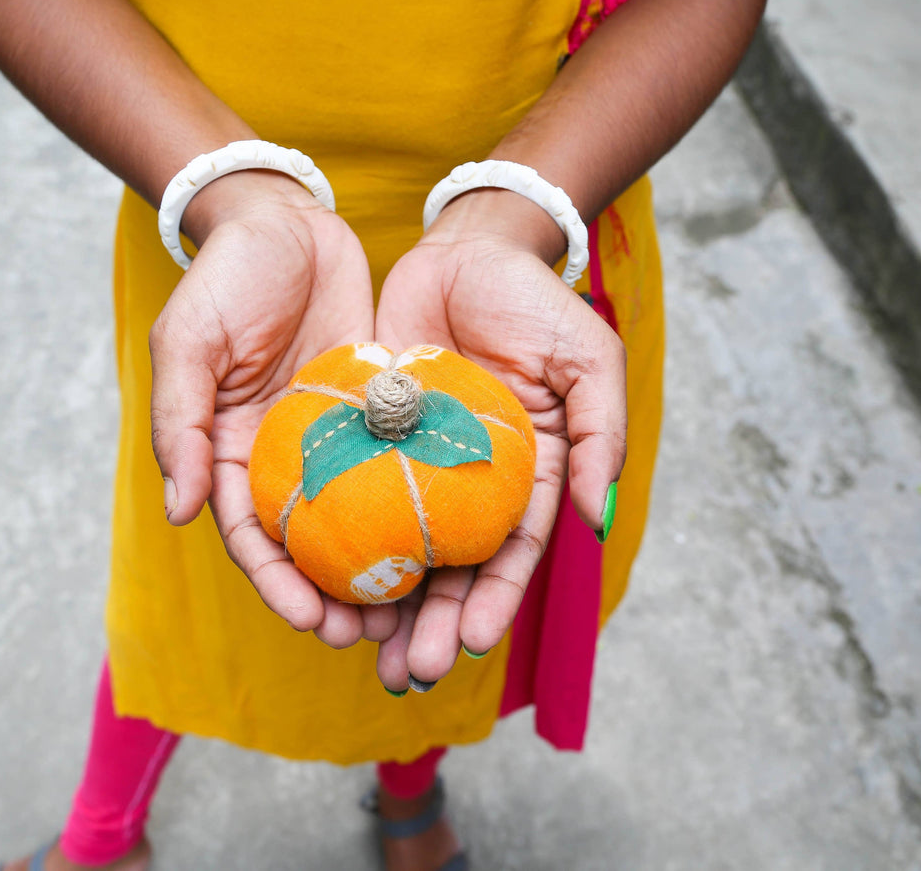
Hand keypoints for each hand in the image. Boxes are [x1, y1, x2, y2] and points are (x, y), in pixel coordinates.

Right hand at [149, 171, 389, 646]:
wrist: (286, 219)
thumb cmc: (226, 277)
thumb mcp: (188, 343)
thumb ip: (180, 424)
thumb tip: (180, 513)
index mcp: (227, 453)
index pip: (251, 537)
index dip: (277, 585)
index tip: (310, 621)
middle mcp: (282, 456)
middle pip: (310, 543)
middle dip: (335, 596)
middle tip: (371, 635)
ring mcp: (332, 438)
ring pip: (360, 517)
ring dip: (381, 566)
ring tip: (415, 611)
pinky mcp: (375, 411)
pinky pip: (396, 466)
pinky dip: (414, 505)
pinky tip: (448, 537)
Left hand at [372, 188, 626, 689]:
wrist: (465, 248)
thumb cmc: (536, 302)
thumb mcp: (589, 362)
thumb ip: (601, 438)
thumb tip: (595, 520)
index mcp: (528, 477)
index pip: (512, 553)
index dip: (494, 599)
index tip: (469, 640)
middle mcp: (470, 483)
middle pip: (451, 568)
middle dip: (432, 624)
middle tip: (408, 671)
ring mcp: (416, 465)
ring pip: (398, 547)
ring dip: (382, 602)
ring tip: (360, 650)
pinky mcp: (369, 439)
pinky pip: (352, 496)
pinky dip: (339, 539)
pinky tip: (319, 579)